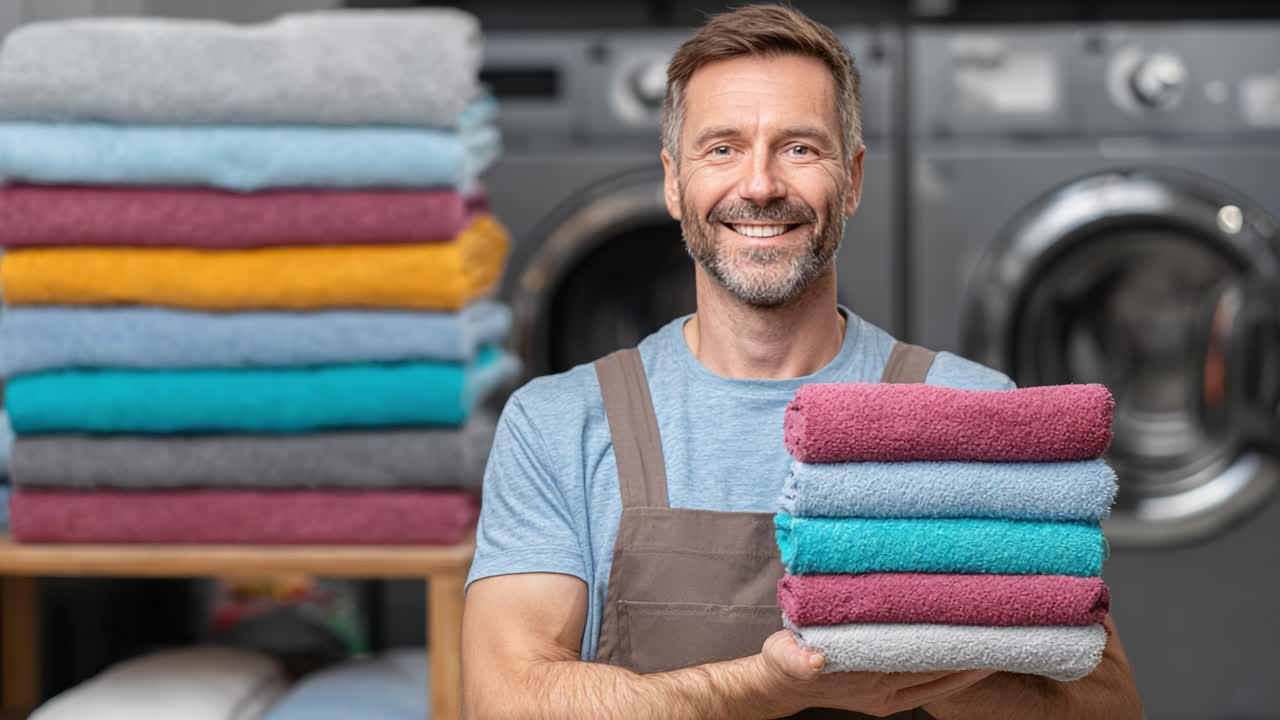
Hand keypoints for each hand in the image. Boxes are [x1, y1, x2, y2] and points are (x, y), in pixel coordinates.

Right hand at [754, 630, 993, 716]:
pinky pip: (930, 685)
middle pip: (940, 673)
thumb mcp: (785, 658)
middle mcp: (887, 691)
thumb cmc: (785, 664)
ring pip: (941, 680)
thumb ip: (799, 660)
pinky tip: (967, 654)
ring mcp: (890, 694)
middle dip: (969, 653)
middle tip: (999, 627)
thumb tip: (817, 661)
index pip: (921, 662)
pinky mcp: (889, 694)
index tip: (975, 628)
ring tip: (996, 639)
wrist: (780, 684)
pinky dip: (952, 670)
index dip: (949, 646)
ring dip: (967, 662)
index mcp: (869, 680)